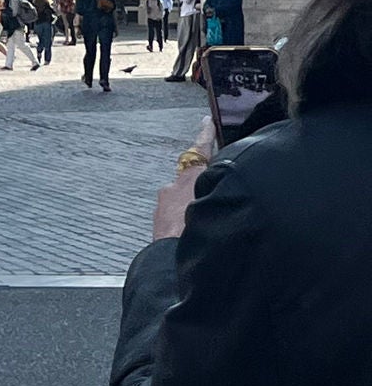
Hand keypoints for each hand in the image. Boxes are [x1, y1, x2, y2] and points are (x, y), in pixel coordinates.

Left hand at [152, 118, 215, 239]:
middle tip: (216, 197)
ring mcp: (163, 205)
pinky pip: (177, 215)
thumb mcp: (214, 209)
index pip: (200, 151)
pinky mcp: (159, 222)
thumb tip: (226, 189)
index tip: (206, 122)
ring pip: (183, 199)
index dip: (205, 136)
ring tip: (209, 225)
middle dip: (203, 186)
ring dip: (194, 207)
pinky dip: (186, 221)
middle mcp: (172, 188)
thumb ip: (219, 193)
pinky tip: (196, 236)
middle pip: (191, 178)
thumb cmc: (194, 236)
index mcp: (188, 180)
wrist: (169, 263)